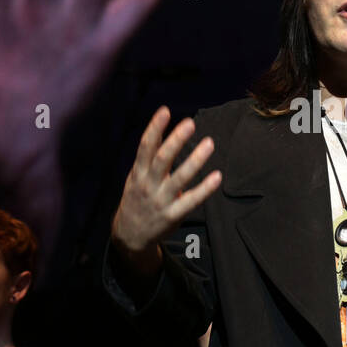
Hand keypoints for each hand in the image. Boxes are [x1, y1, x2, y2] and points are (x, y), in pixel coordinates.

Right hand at [112, 106, 222, 259]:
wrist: (129, 235)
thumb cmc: (137, 198)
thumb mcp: (136, 176)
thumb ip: (148, 155)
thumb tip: (158, 127)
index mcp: (138, 173)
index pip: (145, 147)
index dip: (154, 128)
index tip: (165, 110)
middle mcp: (149, 185)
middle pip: (162, 159)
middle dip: (176, 140)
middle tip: (190, 123)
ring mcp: (161, 200)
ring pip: (179, 178)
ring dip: (195, 160)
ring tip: (209, 143)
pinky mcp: (173, 215)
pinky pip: (191, 201)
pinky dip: (204, 189)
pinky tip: (217, 176)